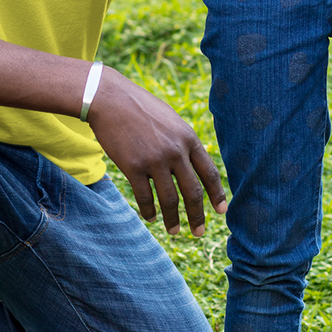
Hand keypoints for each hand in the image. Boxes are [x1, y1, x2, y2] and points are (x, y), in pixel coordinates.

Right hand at [86, 68, 226, 236]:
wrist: (110, 99)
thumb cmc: (141, 108)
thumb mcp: (171, 119)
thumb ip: (184, 141)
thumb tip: (194, 164)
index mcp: (188, 138)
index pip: (209, 172)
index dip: (217, 194)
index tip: (221, 211)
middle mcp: (175, 151)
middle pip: (192, 191)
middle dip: (197, 215)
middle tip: (198, 232)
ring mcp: (154, 160)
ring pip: (170, 199)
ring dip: (173, 219)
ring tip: (174, 231)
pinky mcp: (133, 166)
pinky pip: (145, 196)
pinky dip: (150, 210)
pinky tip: (151, 217)